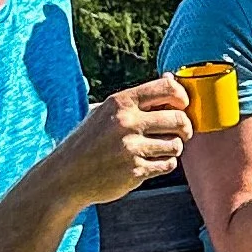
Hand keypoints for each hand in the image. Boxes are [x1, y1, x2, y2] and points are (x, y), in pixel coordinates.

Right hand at [64, 74, 192, 202]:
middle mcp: (127, 122)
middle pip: (179, 119)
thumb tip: (170, 77)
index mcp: (120, 102)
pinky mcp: (135, 171)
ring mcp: (131, 148)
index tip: (182, 106)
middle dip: (185, 128)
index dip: (182, 97)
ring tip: (159, 149)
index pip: (167, 88)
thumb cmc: (89, 140)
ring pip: (176, 145)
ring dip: (173, 148)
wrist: (66, 175)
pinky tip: (150, 162)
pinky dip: (164, 164)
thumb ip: (139, 97)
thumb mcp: (106, 111)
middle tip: (181, 133)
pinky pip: (168, 164)